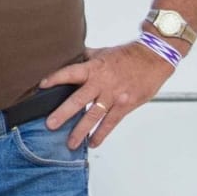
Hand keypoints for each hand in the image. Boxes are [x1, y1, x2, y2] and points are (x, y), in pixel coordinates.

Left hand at [40, 41, 173, 149]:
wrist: (154, 58)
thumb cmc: (129, 55)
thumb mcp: (104, 52)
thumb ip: (87, 58)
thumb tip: (72, 58)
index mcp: (94, 68)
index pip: (70, 73)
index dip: (55, 78)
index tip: (41, 86)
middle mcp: (102, 83)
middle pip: (78, 100)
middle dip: (63, 113)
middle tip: (50, 125)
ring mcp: (113, 96)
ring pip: (93, 116)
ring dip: (81, 131)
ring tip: (70, 143)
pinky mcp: (125, 105)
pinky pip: (110, 123)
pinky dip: (101, 134)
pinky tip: (92, 143)